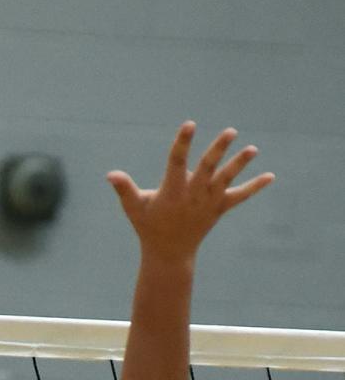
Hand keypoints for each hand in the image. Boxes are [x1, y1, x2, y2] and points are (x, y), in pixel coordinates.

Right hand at [108, 122, 273, 262]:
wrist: (169, 254)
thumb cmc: (149, 227)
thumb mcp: (134, 208)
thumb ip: (124, 189)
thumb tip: (110, 175)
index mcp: (172, 191)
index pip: (177, 162)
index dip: (183, 143)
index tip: (190, 125)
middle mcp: (193, 195)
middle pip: (208, 168)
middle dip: (219, 150)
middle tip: (231, 131)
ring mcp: (208, 202)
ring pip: (226, 180)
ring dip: (240, 164)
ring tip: (253, 149)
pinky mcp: (219, 209)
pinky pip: (239, 197)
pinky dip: (254, 187)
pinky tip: (270, 177)